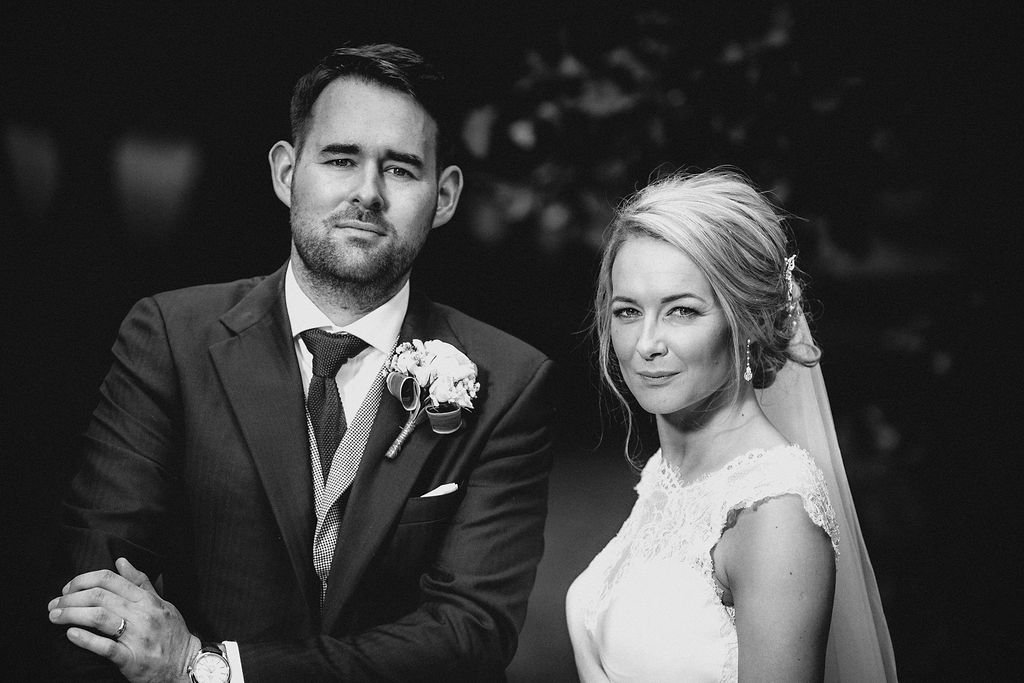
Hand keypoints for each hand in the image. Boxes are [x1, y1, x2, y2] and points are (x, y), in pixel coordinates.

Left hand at [48, 557, 199, 681]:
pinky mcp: (132, 658)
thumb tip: (121, 561)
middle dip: (71, 598)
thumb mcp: (161, 602)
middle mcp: (142, 614)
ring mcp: (137, 636)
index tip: (68, 588)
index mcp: (147, 599)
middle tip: (54, 604)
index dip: (83, 580)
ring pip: (99, 618)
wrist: (186, 663)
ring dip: (71, 615)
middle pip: (99, 597)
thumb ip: (140, 582)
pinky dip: (85, 639)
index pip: (110, 580)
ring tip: (55, 617)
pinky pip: (105, 647)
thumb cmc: (172, 632)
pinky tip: (70, 634)